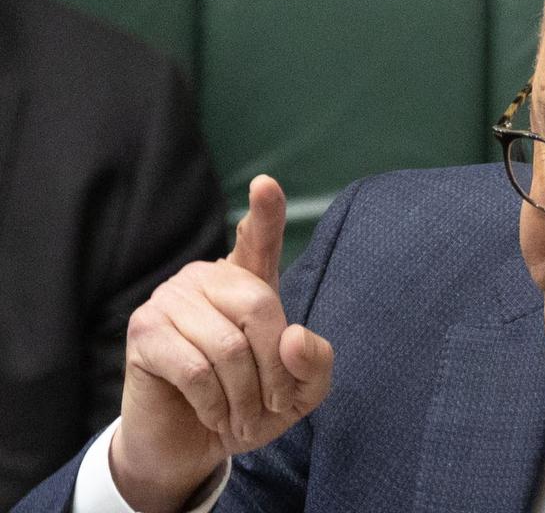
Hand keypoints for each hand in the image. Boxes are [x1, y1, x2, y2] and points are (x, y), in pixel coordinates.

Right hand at [109, 175, 333, 511]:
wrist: (191, 445)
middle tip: (271, 405)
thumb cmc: (248, 407)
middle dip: (276, 369)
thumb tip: (294, 337)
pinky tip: (214, 415)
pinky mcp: (144, 331)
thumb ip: (315, 364)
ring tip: (241, 416)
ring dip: (245, 396)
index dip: (265, 214)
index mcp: (248, 282)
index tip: (266, 186)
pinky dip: (215, 404)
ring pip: (228, 347)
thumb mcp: (299, 393)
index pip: (259, 240)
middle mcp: (207, 278)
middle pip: (261, 309)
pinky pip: (196, 369)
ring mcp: (171, 299)